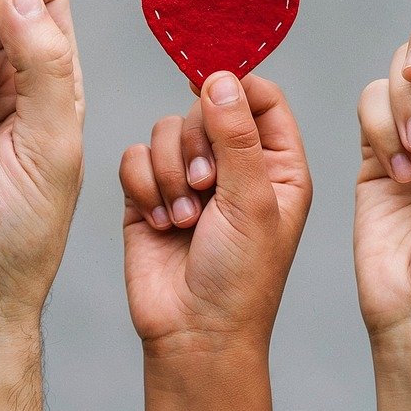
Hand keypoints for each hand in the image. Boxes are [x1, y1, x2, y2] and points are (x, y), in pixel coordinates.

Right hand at [120, 72, 310, 356]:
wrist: (194, 332)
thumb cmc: (241, 278)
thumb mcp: (252, 202)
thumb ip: (237, 136)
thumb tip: (219, 78)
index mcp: (277, 162)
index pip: (260, 96)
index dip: (236, 88)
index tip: (213, 93)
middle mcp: (234, 164)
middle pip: (205, 106)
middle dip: (196, 144)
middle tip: (203, 187)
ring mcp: (188, 177)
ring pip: (165, 130)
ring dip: (169, 173)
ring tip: (183, 219)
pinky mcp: (148, 194)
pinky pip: (134, 157)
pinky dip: (143, 187)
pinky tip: (159, 223)